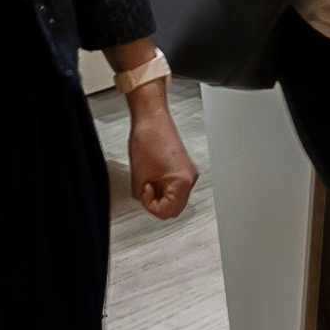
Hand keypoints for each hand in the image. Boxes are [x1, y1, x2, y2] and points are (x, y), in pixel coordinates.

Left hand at [118, 77, 198, 218]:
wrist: (151, 117)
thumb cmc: (148, 138)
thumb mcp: (139, 177)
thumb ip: (142, 196)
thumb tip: (145, 201)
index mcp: (182, 182)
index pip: (168, 211)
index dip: (151, 206)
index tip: (144, 193)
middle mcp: (190, 177)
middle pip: (175, 207)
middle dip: (158, 203)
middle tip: (145, 191)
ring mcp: (188, 171)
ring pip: (175, 197)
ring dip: (161, 195)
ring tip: (148, 181)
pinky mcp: (183, 166)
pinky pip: (175, 185)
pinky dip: (163, 186)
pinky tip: (153, 176)